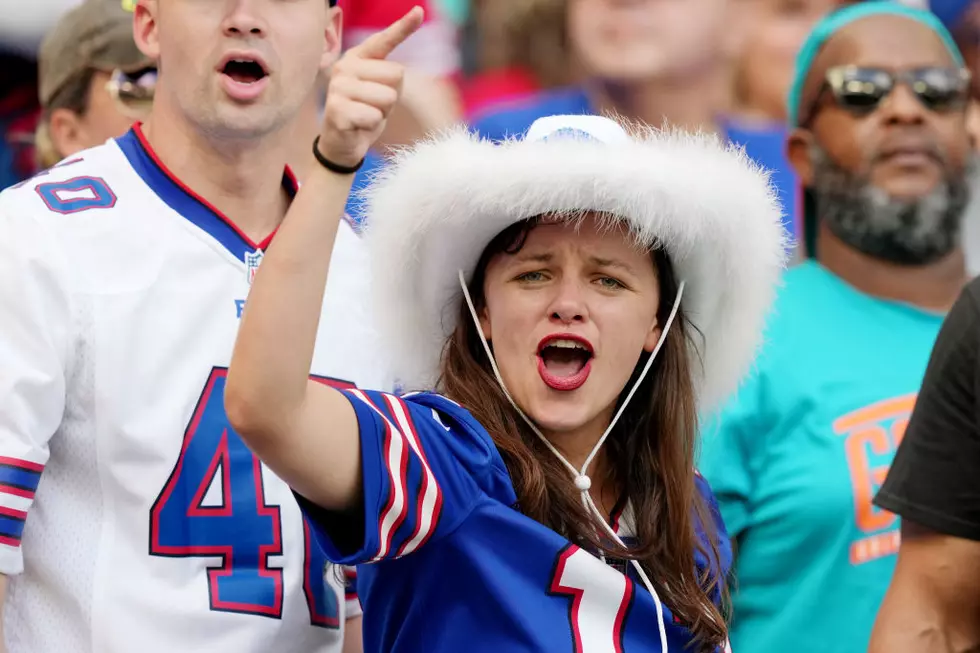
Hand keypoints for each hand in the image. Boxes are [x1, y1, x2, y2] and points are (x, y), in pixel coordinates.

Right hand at [317, 6, 424, 167]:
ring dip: (382, 113)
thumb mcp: (381, 90)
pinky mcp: (336, 109)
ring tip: (366, 116)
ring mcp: (338, 87)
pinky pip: (374, 116)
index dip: (403, 27)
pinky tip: (358, 126)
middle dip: (392, 97)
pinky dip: (372, 125)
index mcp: (358, 57)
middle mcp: (344, 66)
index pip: (384, 40)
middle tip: (373, 107)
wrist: (342, 143)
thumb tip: (398, 71)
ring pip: (388, 97)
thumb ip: (389, 75)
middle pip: (397, 74)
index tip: (419, 11)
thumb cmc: (365, 113)